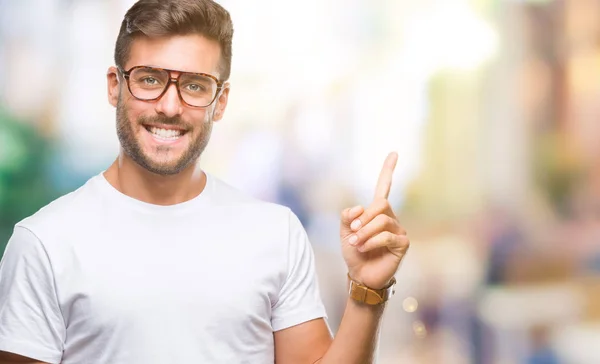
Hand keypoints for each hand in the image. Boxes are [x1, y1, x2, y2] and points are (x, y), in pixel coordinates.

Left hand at [340, 152, 409, 288]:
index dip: (388, 170)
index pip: (384, 187)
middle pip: (380, 205)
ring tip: (356, 243)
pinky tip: (365, 248)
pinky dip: (371, 241)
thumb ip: (347, 216)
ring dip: (364, 232)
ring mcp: (398, 230)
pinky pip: (386, 235)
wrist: (360, 275)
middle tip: (353, 231)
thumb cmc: (355, 253)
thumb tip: (360, 208)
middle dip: (364, 217)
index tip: (394, 153)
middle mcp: (390, 217)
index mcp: (377, 212)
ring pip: (382, 220)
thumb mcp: (345, 232)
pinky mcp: (402, 244)